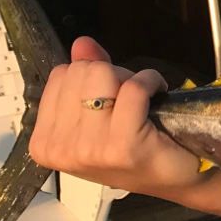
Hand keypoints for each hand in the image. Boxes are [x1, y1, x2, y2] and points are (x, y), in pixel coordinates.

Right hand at [30, 37, 199, 199]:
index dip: (90, 78)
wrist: (176, 177)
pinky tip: (157, 97)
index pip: (60, 75)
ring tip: (140, 103)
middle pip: (81, 71)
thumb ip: (86, 75)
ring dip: (130, 79)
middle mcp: (61, 149)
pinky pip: (133, 87)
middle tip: (127, 102)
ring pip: (104, 75)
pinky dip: (151, 82)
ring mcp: (89, 149)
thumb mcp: (100, 112)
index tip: (107, 100)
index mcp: (44, 142)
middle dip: (110, 76)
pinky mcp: (122, 145)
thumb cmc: (136, 148)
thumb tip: (81, 43)